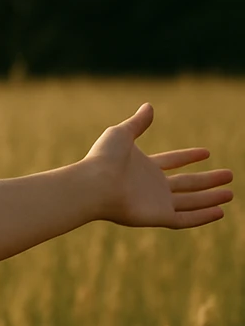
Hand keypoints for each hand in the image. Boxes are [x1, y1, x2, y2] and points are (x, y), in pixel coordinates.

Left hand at [82, 103, 232, 227]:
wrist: (94, 184)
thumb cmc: (104, 158)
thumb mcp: (121, 134)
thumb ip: (137, 122)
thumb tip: (148, 106)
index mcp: (143, 167)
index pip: (171, 161)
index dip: (188, 157)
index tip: (206, 153)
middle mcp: (151, 186)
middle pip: (185, 183)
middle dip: (207, 180)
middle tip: (229, 175)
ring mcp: (155, 203)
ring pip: (190, 202)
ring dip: (210, 198)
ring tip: (231, 193)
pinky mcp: (158, 217)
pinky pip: (185, 219)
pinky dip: (202, 217)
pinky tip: (220, 212)